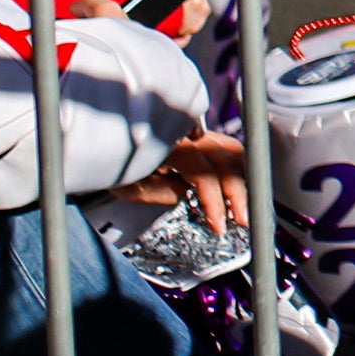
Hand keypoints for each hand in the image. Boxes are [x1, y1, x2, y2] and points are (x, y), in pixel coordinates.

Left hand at [113, 133, 249, 237]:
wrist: (111, 144)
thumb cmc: (118, 167)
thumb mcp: (132, 186)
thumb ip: (163, 192)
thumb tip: (189, 193)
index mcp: (168, 145)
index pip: (203, 172)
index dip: (214, 201)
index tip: (219, 226)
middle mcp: (187, 132)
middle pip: (224, 158)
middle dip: (237, 191)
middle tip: (243, 219)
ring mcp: (197, 130)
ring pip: (232, 149)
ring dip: (242, 178)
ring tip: (244, 206)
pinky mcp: (202, 134)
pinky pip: (227, 147)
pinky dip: (238, 167)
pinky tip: (240, 187)